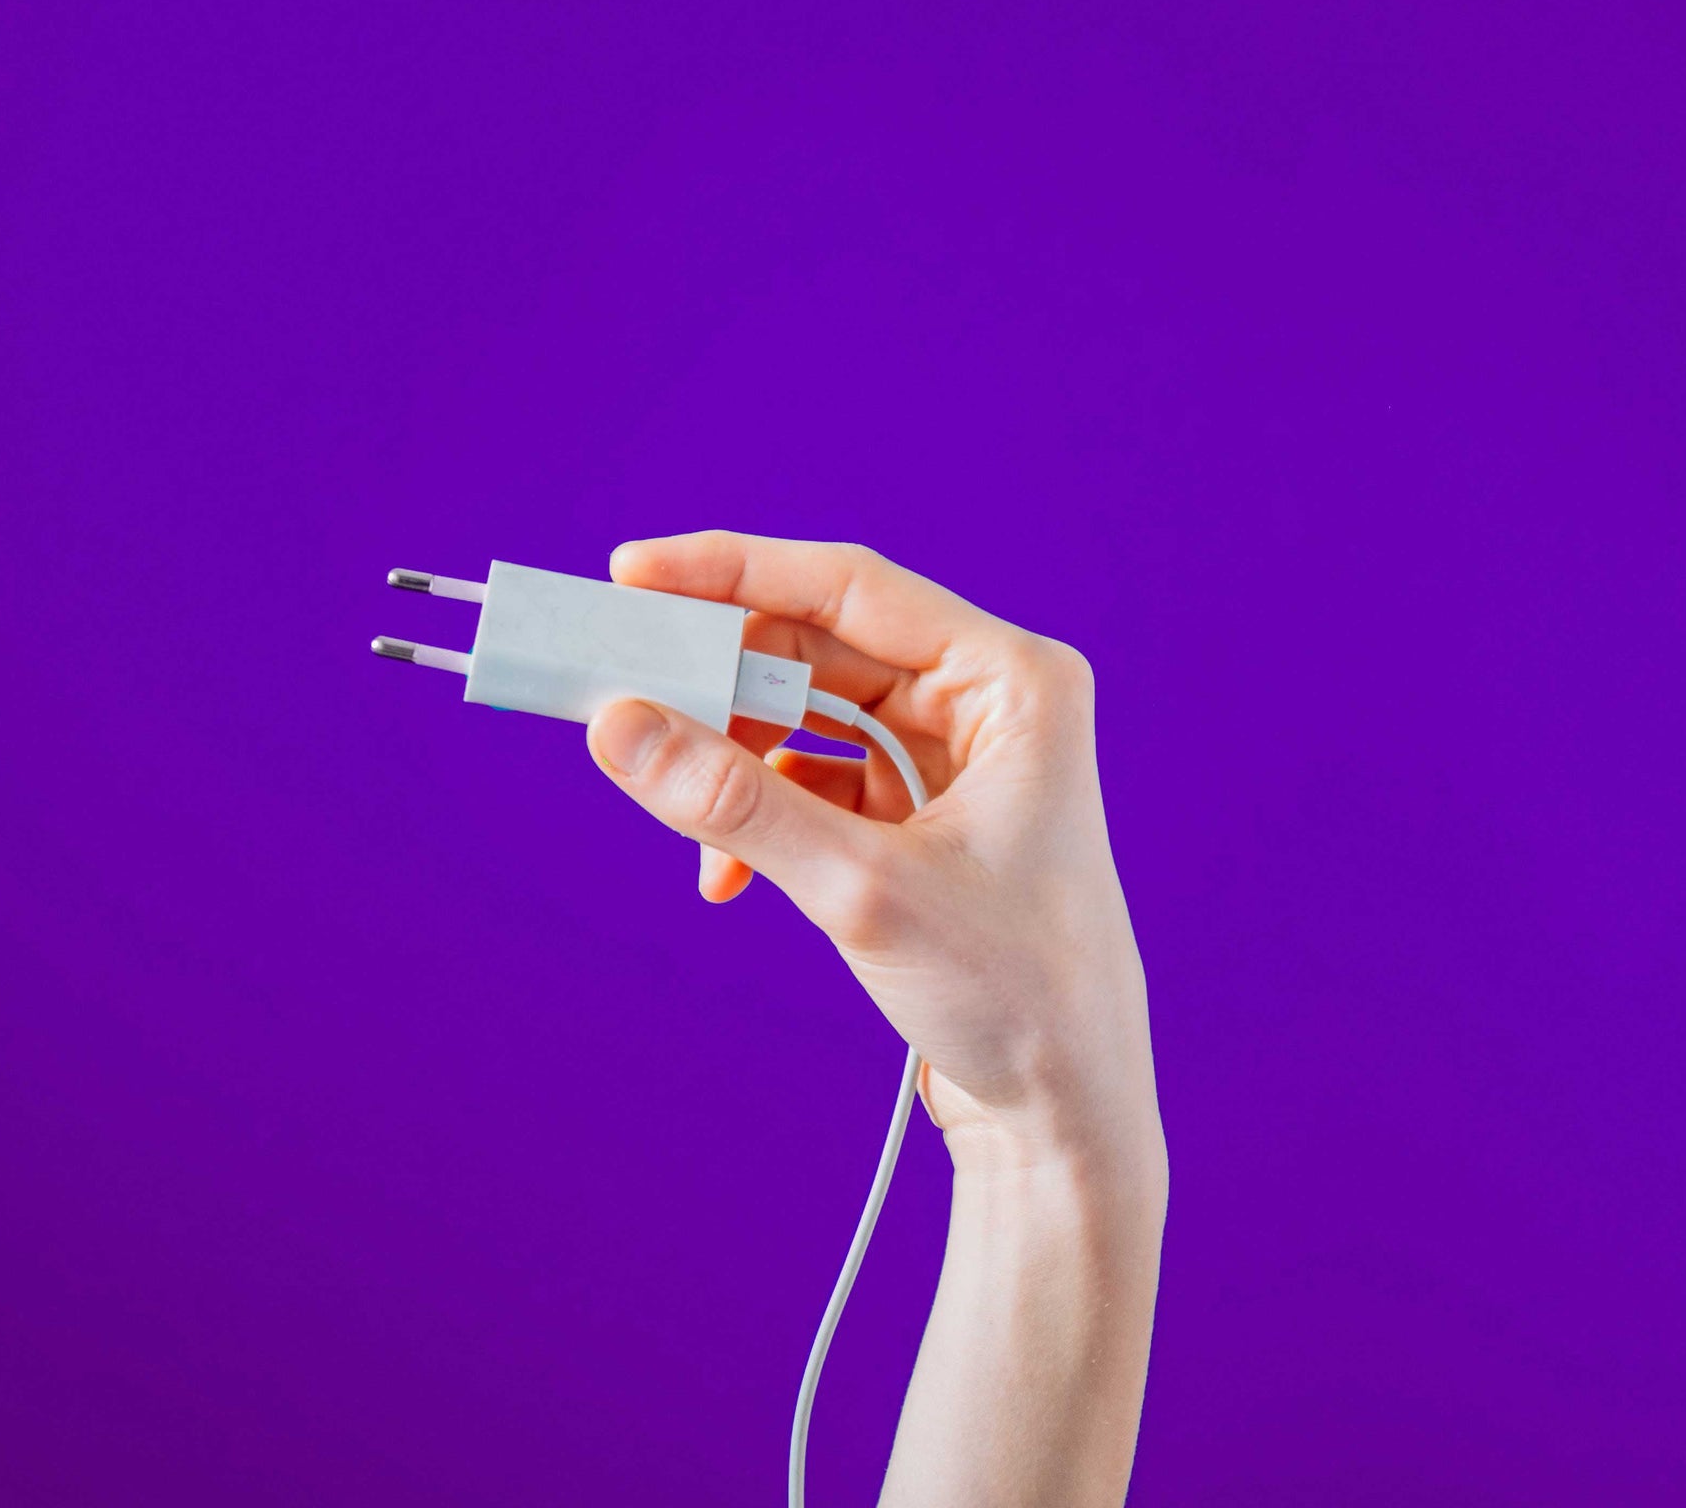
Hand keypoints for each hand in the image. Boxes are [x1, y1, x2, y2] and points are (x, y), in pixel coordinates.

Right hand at [584, 532, 1163, 1180]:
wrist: (1067, 1112)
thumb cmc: (1018, 995)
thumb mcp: (862, 889)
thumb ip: (736, 802)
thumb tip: (618, 724)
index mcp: (1012, 682)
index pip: (850, 589)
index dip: (735, 572)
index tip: (634, 573)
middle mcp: (987, 703)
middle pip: (820, 650)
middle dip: (717, 680)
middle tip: (619, 689)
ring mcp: (955, 761)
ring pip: (807, 718)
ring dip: (734, 763)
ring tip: (682, 817)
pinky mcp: (922, 818)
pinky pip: (814, 782)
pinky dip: (760, 817)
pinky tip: (724, 875)